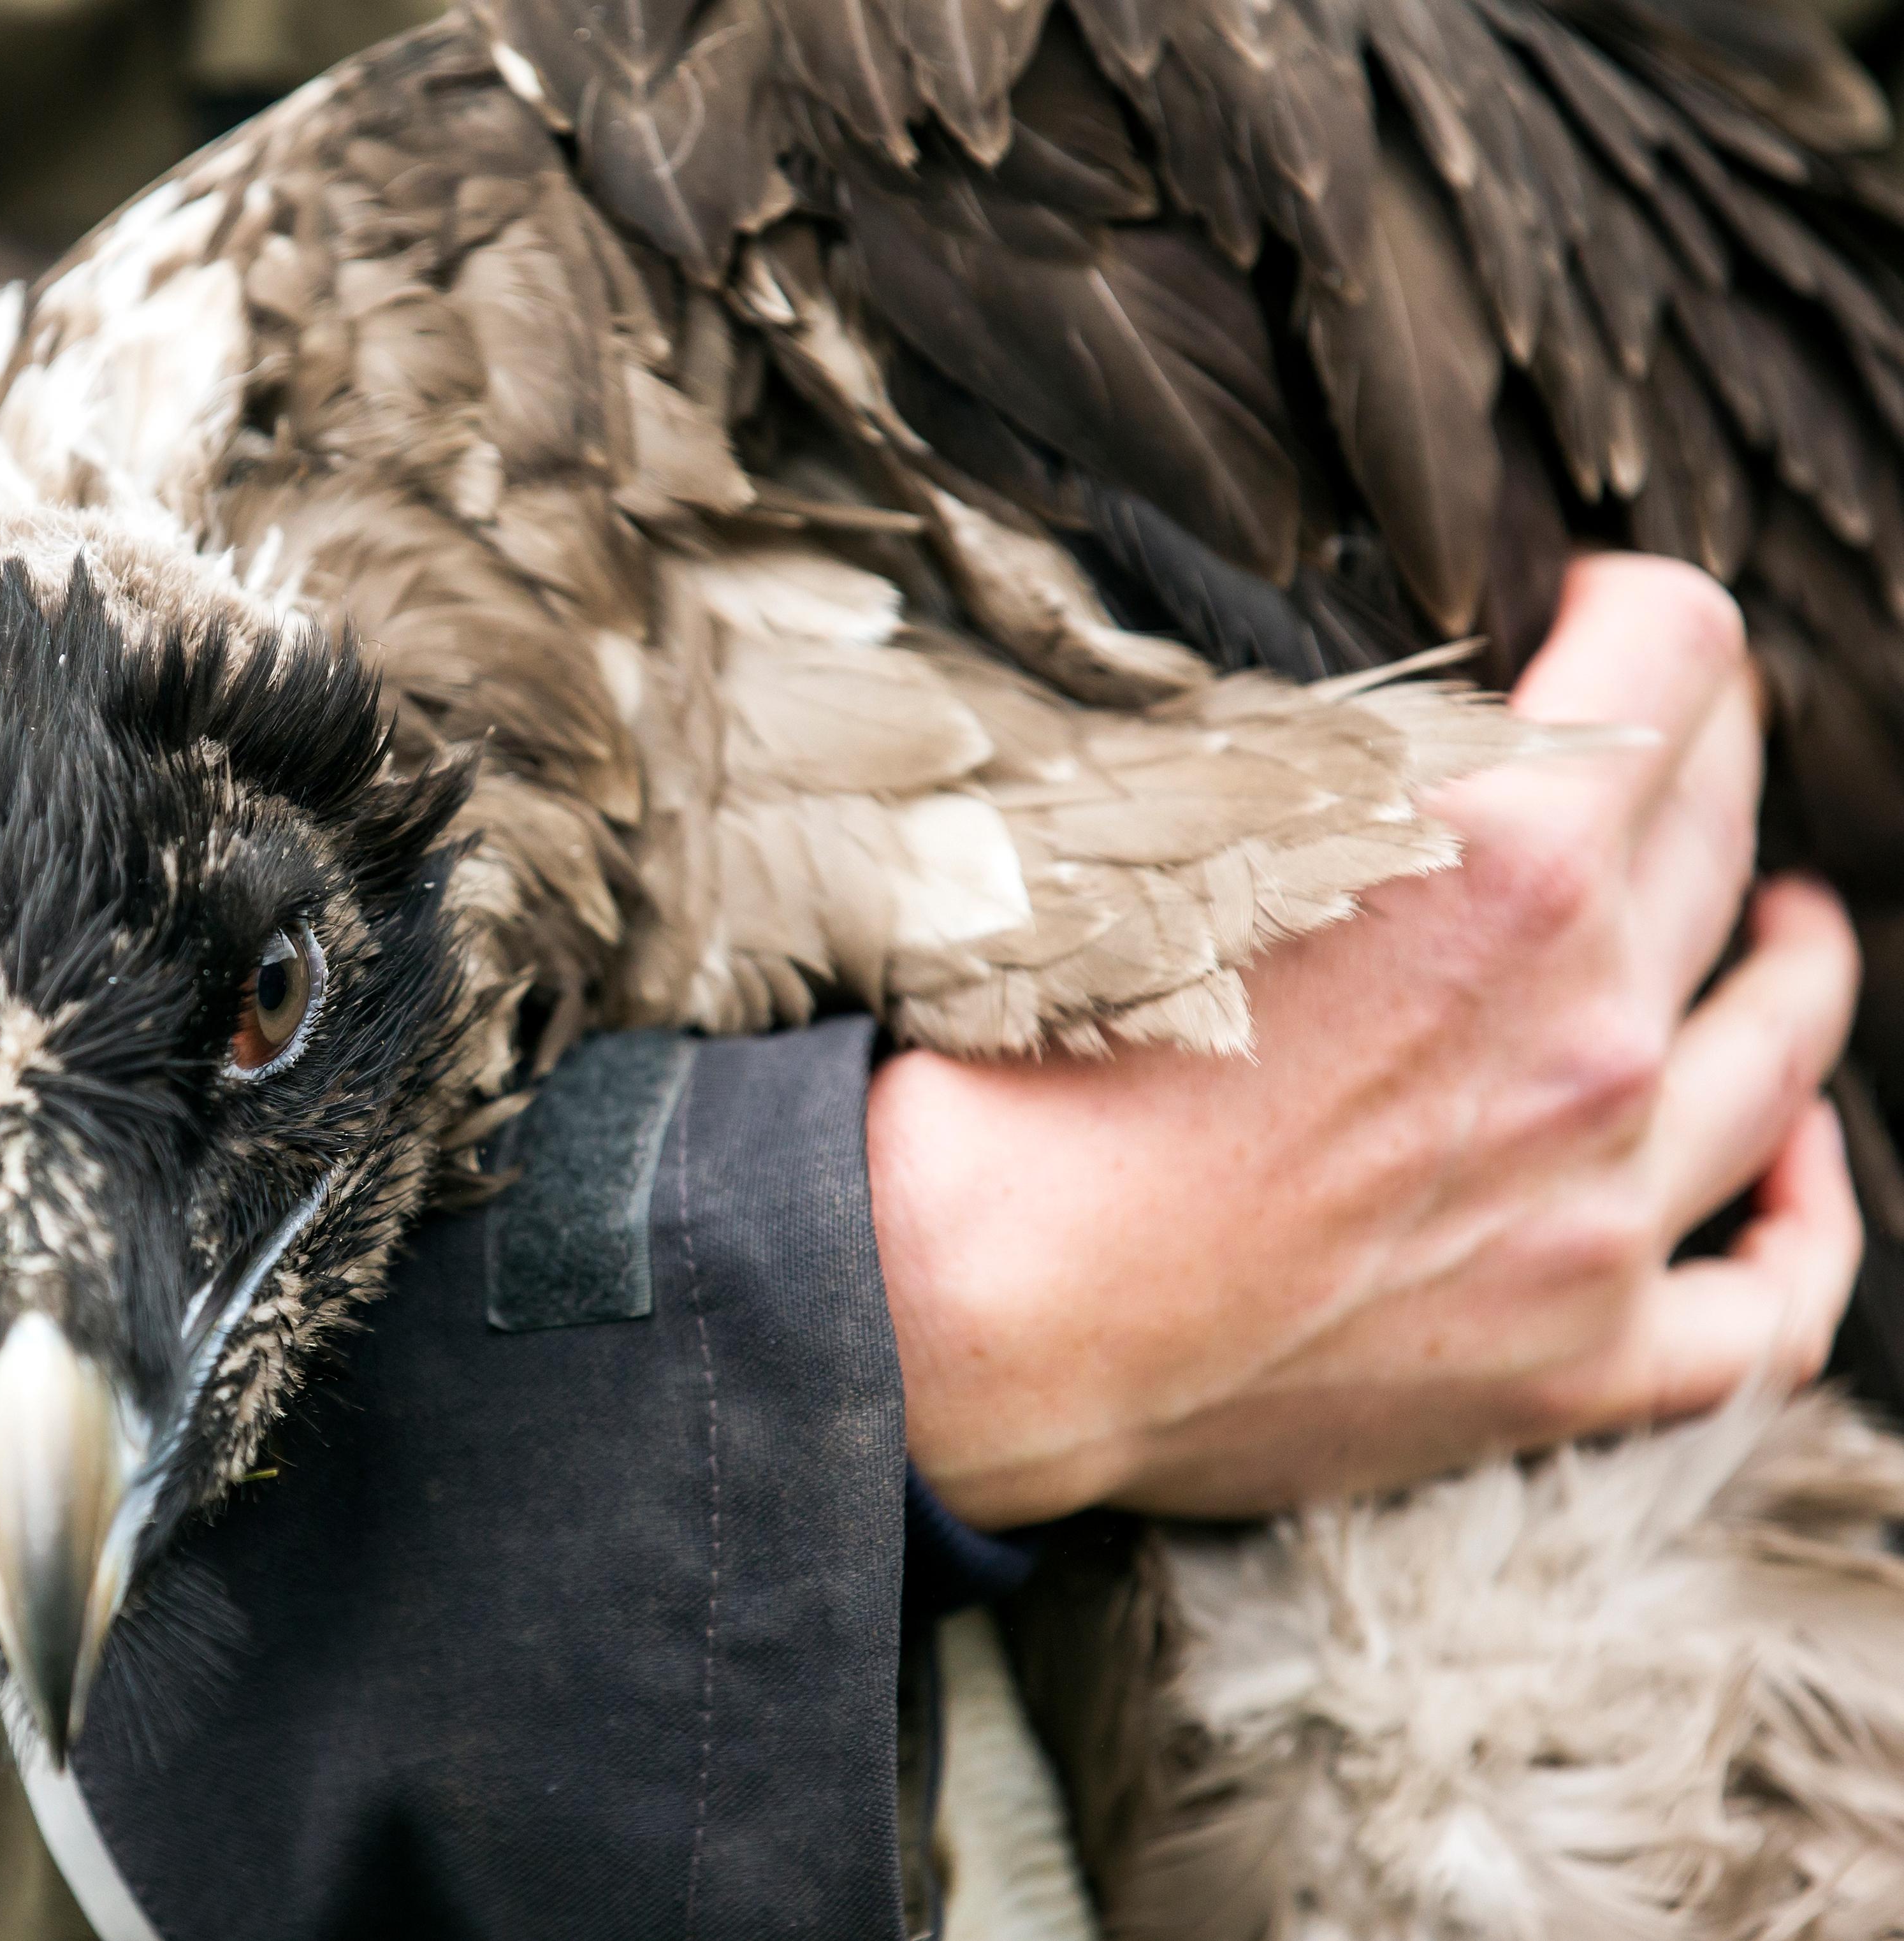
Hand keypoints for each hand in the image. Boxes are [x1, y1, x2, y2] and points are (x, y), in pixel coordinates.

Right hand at [873, 556, 1864, 1528]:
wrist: (978, 1305)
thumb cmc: (1035, 1061)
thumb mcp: (1172, 833)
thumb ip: (1333, 760)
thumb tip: (1399, 712)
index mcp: (1504, 866)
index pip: (1676, 650)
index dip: (1638, 599)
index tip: (1589, 609)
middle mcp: (1593, 1023)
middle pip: (1724, 830)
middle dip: (1704, 754)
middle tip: (1667, 743)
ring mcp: (1605, 1203)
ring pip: (1784, 1049)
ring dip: (1793, 962)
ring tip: (1785, 931)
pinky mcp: (1579, 1354)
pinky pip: (1769, 1301)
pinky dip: (1805, 1227)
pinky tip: (1798, 1166)